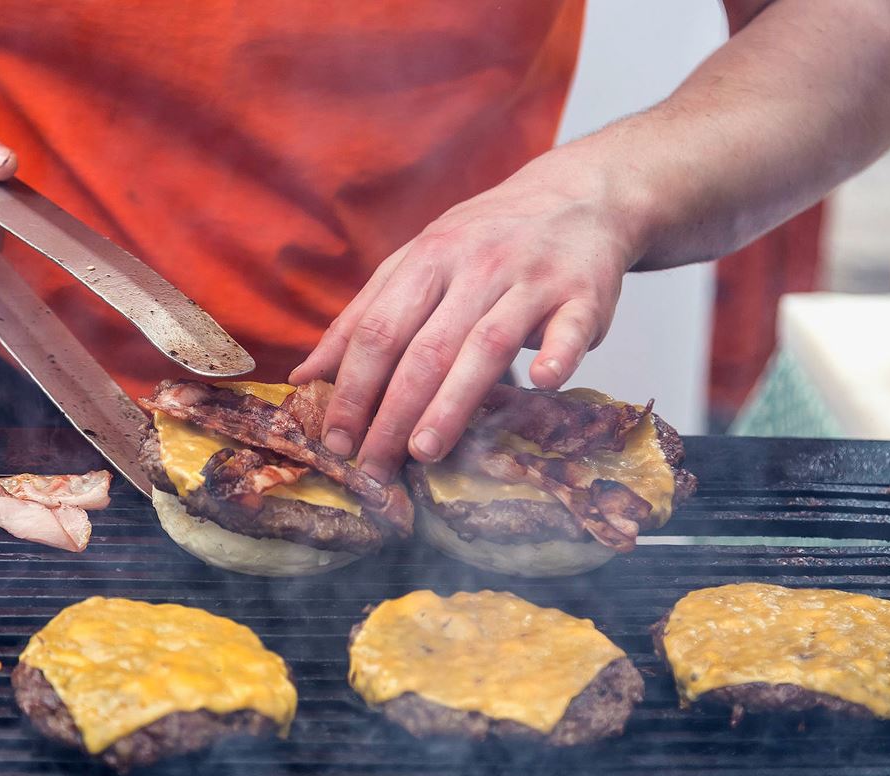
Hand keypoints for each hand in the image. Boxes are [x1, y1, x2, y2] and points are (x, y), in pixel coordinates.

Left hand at [290, 151, 638, 481]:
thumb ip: (364, 316)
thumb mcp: (418, 261)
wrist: (578, 196)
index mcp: (428, 259)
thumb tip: (304, 375)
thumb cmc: (486, 239)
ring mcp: (532, 280)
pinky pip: (570, 329)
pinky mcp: (584, 295)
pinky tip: (543, 382)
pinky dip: (558, 354)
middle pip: (427, 347)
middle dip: (393, 411)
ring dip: (454, 401)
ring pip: (487, 345)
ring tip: (424, 451)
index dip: (353, 387)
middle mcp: (477, 267)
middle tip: (373, 465)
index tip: (336, 438)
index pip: (379, 330)